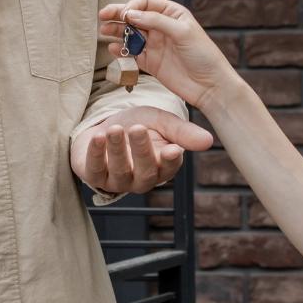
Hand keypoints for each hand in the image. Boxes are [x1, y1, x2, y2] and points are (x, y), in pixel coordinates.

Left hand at [72, 106, 215, 196]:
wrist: (105, 124)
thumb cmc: (137, 125)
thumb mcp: (160, 122)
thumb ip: (181, 131)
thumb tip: (208, 141)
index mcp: (161, 167)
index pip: (169, 168)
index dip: (170, 160)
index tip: (172, 149)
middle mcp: (141, 179)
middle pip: (144, 172)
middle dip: (141, 150)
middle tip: (137, 128)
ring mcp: (117, 181)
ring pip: (119, 171)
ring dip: (117, 149)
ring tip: (114, 129)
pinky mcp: (94, 176)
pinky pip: (94, 169)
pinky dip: (95, 153)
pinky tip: (97, 136)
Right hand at [98, 0, 237, 110]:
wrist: (210, 86)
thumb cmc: (204, 55)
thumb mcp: (183, 32)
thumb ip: (157, 21)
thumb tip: (131, 14)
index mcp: (172, 14)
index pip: (145, 3)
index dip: (132, 6)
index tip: (125, 15)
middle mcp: (161, 27)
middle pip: (134, 17)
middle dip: (118, 15)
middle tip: (103, 15)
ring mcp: (154, 45)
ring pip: (130, 34)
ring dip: (116, 32)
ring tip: (103, 31)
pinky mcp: (150, 62)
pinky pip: (131, 53)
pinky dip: (121, 50)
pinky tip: (112, 48)